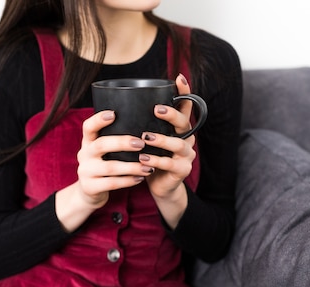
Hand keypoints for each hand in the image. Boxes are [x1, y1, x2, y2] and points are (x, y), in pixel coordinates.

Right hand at [55, 110, 153, 231]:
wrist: (89, 192)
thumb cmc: (103, 166)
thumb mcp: (102, 153)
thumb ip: (113, 141)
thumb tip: (142, 127)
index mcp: (87, 143)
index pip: (88, 127)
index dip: (98, 119)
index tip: (113, 114)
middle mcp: (84, 155)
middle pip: (101, 145)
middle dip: (122, 143)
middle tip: (141, 143)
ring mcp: (85, 171)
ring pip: (110, 167)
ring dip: (132, 166)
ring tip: (148, 167)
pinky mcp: (90, 187)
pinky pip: (112, 183)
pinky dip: (128, 181)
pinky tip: (140, 178)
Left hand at [139, 73, 196, 227]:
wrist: (159, 186)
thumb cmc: (151, 158)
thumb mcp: (148, 139)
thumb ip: (143, 123)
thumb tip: (121, 102)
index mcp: (179, 128)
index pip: (185, 106)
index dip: (184, 92)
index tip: (178, 77)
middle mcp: (187, 138)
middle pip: (184, 122)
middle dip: (171, 114)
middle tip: (155, 109)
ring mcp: (187, 155)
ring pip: (178, 144)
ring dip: (161, 140)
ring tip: (145, 137)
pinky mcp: (182, 170)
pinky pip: (170, 164)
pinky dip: (156, 161)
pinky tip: (143, 159)